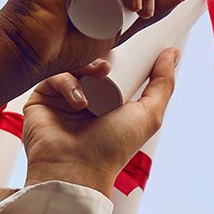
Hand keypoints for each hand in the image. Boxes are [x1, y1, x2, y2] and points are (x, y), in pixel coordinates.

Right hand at [20, 49, 177, 195]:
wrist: (76, 168)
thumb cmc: (112, 148)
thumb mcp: (148, 115)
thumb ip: (163, 84)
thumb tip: (172, 53)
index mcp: (108, 102)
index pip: (113, 70)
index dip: (121, 57)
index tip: (129, 44)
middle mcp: (85, 99)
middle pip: (91, 64)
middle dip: (102, 59)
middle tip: (110, 65)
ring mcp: (61, 99)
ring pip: (72, 66)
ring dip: (86, 68)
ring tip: (98, 77)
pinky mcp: (40, 100)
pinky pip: (53, 77)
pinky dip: (67, 82)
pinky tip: (78, 100)